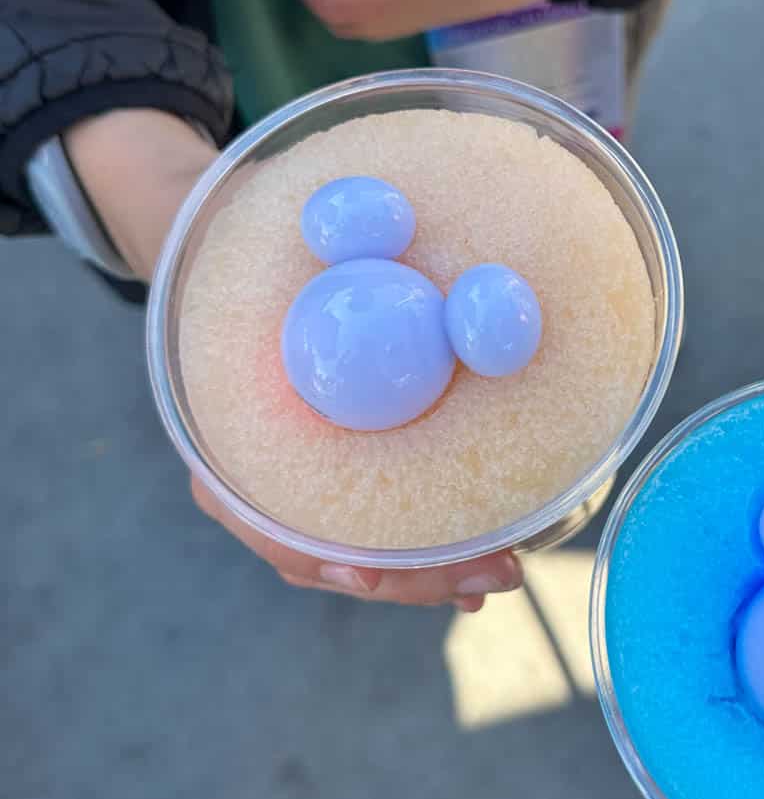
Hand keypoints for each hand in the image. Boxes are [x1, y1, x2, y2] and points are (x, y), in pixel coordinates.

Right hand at [67, 110, 522, 609]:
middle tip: (492, 573)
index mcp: (224, 435)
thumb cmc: (258, 242)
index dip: (316, 554)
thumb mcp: (281, 224)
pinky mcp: (342, 481)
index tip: (367, 573)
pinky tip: (489, 555)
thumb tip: (405, 231)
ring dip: (433, 571)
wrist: (238, 254)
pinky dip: (434, 545)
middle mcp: (255, 477)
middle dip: (410, 574)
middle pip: (327, 556)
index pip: (264, 519)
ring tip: (504, 572)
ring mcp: (299, 485)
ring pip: (361, 557)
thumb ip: (334, 232)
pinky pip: (385, 532)